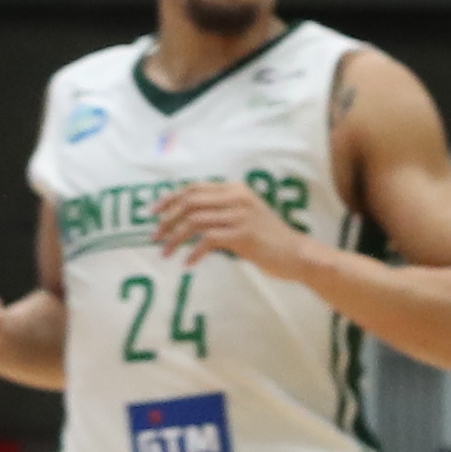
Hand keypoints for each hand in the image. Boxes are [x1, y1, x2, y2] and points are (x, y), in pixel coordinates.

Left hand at [152, 179, 300, 269]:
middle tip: (155, 237)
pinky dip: (194, 252)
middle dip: (167, 220)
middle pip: (190, 203)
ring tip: (166, 253)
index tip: (154, 213)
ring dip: (175, 238)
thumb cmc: (268, 239)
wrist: (297, 254)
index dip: (170, 198)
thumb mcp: (243, 217)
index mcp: (235, 189)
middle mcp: (236, 197)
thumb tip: (185, 219)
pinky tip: (188, 263)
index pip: (194, 188)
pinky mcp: (243, 234)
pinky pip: (207, 240)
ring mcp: (240, 214)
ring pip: (194, 221)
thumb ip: (220, 212)